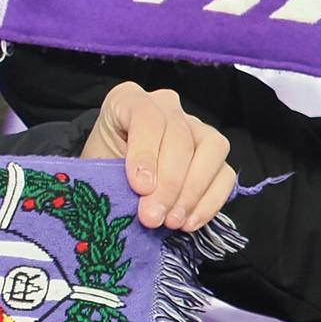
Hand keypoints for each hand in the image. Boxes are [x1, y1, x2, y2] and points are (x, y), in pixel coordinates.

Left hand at [79, 81, 236, 230]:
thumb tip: (142, 194)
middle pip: (181, 137)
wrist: (110, 173)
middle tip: (153, 216)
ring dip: (193, 192)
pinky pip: (225, 173)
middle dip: (169, 183)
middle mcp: (166, 106)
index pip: (147, 116)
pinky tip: (188, 222)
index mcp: (128, 99)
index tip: (140, 187)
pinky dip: (209, 202)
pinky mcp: (214, 154)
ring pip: (212, 150)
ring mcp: (195, 127)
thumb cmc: (98, 164)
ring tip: (172, 222)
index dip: (146, 153)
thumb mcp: (95, 163)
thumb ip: (113, 172)